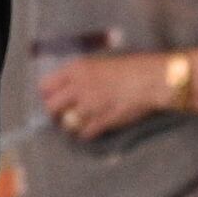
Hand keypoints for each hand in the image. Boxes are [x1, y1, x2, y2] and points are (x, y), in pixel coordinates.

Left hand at [41, 51, 170, 137]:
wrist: (152, 78)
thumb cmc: (130, 68)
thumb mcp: (99, 63)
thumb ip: (80, 75)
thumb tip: (66, 87)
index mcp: (76, 69)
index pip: (45, 85)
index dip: (48, 94)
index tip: (55, 98)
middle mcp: (78, 87)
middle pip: (51, 107)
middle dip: (56, 112)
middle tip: (64, 113)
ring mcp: (89, 106)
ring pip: (67, 123)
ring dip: (72, 125)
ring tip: (81, 122)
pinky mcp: (102, 121)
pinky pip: (84, 133)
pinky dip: (87, 133)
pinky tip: (93, 129)